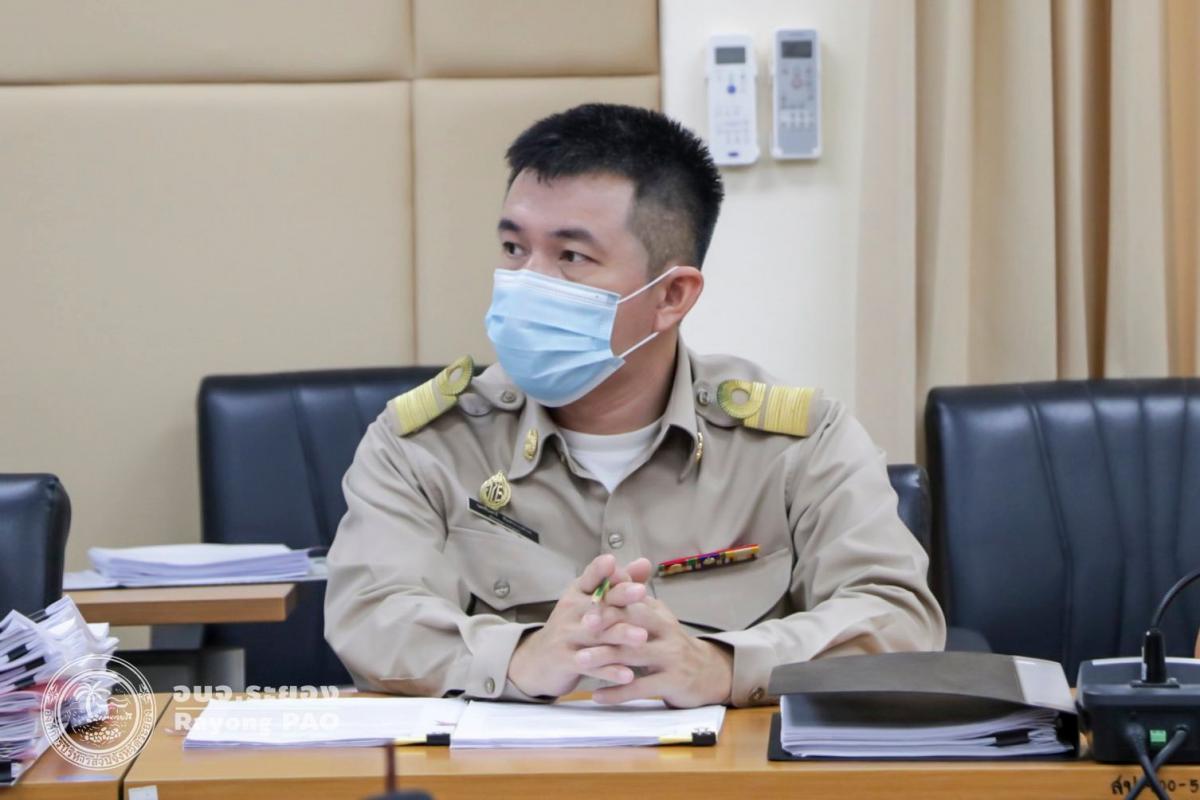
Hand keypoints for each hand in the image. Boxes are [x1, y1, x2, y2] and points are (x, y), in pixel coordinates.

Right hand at [507, 554, 652, 697]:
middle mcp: (570, 611)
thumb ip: (619, 584)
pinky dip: (610, 671)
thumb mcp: (590, 603)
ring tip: (642, 636)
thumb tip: (645, 562)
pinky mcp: (566, 662)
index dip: (600, 570)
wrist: (538, 661)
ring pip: (597, 635)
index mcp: (577, 594)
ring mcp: (567, 637)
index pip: (589, 577)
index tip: (612, 561)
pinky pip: (591, 666)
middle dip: (619, 596)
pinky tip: (629, 674)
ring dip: (620, 634)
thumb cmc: (573, 627)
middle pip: (598, 603)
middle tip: (641, 592)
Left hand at [581, 597, 733, 707]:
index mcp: (660, 614)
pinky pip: (641, 688)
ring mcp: (671, 658)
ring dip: (605, 658)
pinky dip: (618, 692)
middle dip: (607, 623)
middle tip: (581, 626)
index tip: (587, 597)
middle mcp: (667, 632)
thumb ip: (635, 602)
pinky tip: (597, 696)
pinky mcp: (672, 683)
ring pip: (634, 655)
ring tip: (580, 660)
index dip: (611, 598)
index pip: (634, 601)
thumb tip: (611, 575)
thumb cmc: (672, 645)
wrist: (709, 673)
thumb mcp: (658, 620)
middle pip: (635, 623)